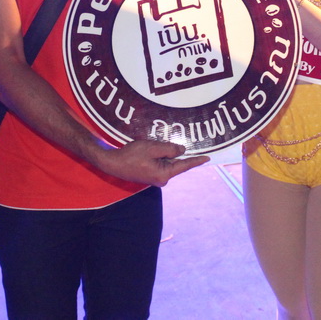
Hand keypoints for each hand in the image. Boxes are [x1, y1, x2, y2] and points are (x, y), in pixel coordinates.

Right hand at [94, 139, 208, 186]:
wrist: (112, 163)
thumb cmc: (131, 155)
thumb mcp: (153, 148)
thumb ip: (170, 149)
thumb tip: (182, 150)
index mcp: (164, 174)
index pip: (184, 165)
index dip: (196, 160)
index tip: (208, 158)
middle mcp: (161, 179)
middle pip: (174, 163)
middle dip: (174, 152)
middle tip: (169, 142)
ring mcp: (155, 178)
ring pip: (166, 162)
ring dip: (164, 153)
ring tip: (152, 145)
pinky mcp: (149, 175)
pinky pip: (159, 163)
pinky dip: (158, 156)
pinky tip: (150, 149)